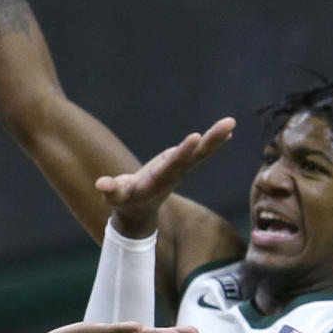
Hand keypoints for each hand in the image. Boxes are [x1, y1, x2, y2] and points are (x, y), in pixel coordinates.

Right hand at [96, 122, 235, 237]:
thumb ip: (111, 191)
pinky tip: (228, 131)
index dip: (183, 152)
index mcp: (158, 180)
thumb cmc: (125, 201)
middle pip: (195, 156)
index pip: (173, 165)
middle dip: (210, 141)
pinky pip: (200, 152)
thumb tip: (101, 185)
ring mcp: (180, 169)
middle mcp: (174, 174)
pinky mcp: (181, 164)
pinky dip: (213, 142)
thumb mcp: (115, 198)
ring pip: (200, 152)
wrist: (139, 210)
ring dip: (216, 138)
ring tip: (231, 122)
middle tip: (228, 124)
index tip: (195, 138)